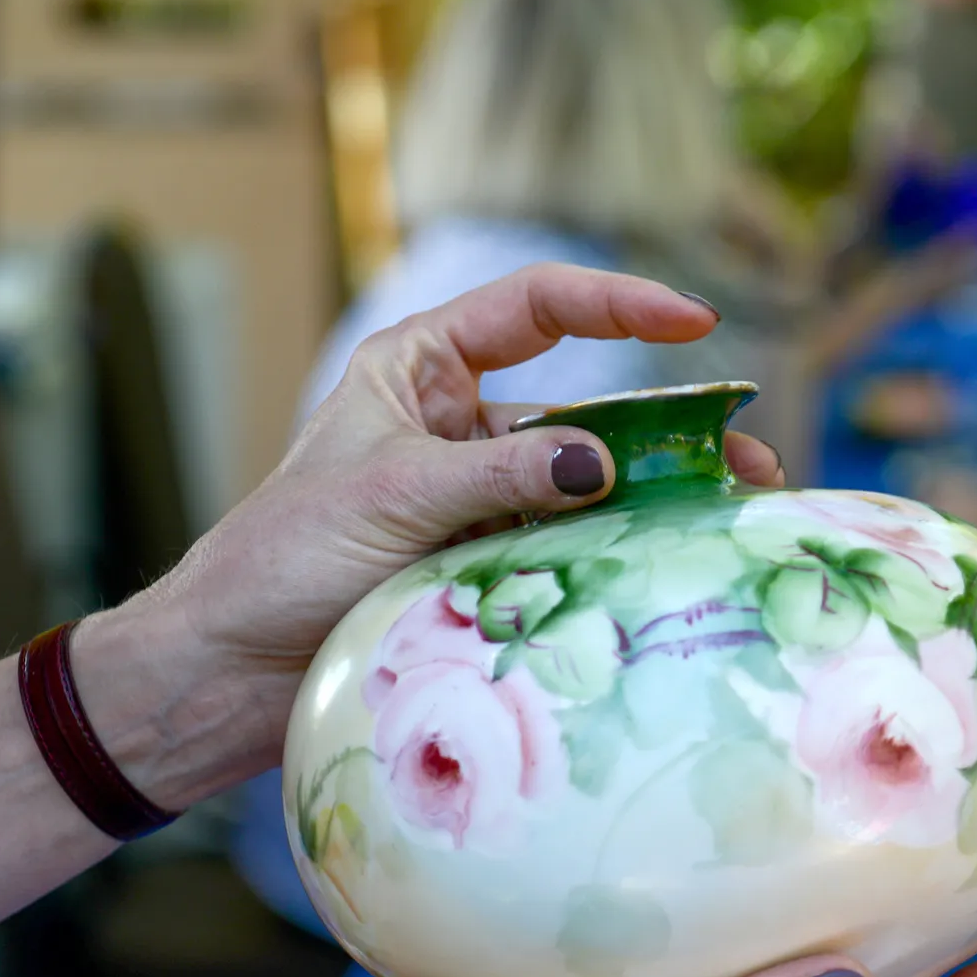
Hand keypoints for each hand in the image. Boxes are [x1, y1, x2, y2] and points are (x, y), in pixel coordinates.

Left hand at [121, 264, 783, 799]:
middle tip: (745, 463)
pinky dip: (613, 564)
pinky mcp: (484, 569)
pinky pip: (565, 556)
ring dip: (652, 506)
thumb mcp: (392, 499)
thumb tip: (603, 461)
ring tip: (724, 527)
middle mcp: (458, 426)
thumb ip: (500, 476)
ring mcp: (477, 501)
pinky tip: (662, 578)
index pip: (536, 309)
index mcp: (421, 369)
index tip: (693, 319)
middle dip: (666, 430)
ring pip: (585, 489)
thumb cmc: (281, 561)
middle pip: (585, 406)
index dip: (618, 304)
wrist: (231, 673)